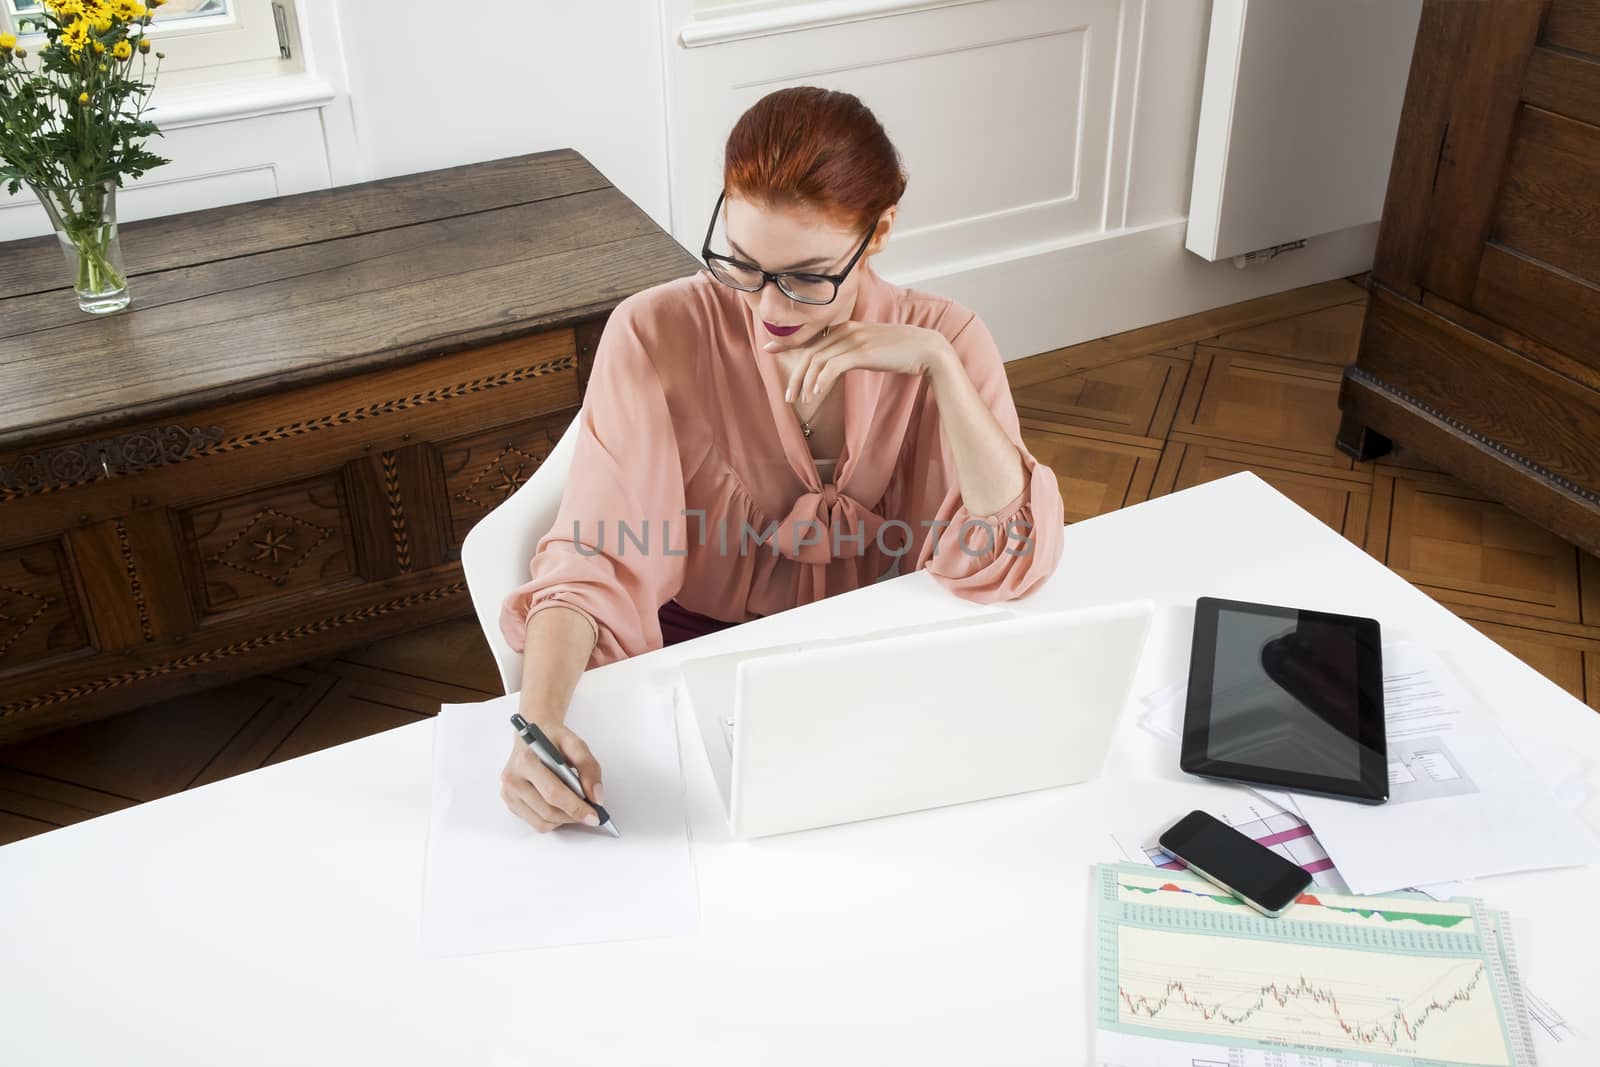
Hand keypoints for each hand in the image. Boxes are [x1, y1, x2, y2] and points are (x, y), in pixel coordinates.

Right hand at [499, 715, 604, 832]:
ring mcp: (509, 793)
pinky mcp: (510, 803)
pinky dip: (553, 820)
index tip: (594, 816)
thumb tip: (596, 796)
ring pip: (543, 822)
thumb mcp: (575, 744)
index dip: (576, 808)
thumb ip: (589, 768)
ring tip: (576, 807)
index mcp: (527, 760)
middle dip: (574, 816)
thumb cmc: (552, 739)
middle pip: (548, 811)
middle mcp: (513, 778)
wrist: (532, 735)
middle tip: (590, 813)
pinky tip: (560, 806)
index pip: (553, 793)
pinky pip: (536, 823)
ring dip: (565, 820)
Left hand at [766, 321, 954, 405]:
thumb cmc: (902, 350)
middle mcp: (847, 330)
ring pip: (817, 360)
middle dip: (795, 374)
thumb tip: (840, 361)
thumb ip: (854, 349)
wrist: (927, 348)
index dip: (789, 343)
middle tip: (787, 395)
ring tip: (798, 401)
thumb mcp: (873, 346)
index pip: (812, 336)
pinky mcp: (862, 352)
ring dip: (804, 382)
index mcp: (847, 327)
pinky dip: (820, 381)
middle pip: (810, 351)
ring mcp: (854, 340)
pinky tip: (815, 395)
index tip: (770, 349)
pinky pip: (832, 368)